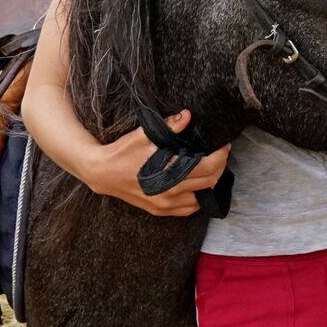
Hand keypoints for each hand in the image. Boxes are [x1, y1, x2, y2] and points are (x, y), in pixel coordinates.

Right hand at [87, 109, 230, 215]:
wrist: (101, 173)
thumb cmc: (122, 152)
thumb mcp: (144, 135)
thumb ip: (169, 126)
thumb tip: (188, 115)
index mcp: (169, 174)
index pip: (207, 168)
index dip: (220, 156)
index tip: (224, 146)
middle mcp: (169, 194)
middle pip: (208, 184)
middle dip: (219, 168)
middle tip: (219, 155)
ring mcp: (164, 205)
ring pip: (200, 200)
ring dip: (209, 185)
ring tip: (209, 169)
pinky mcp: (159, 211)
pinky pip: (187, 210)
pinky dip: (196, 199)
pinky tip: (196, 186)